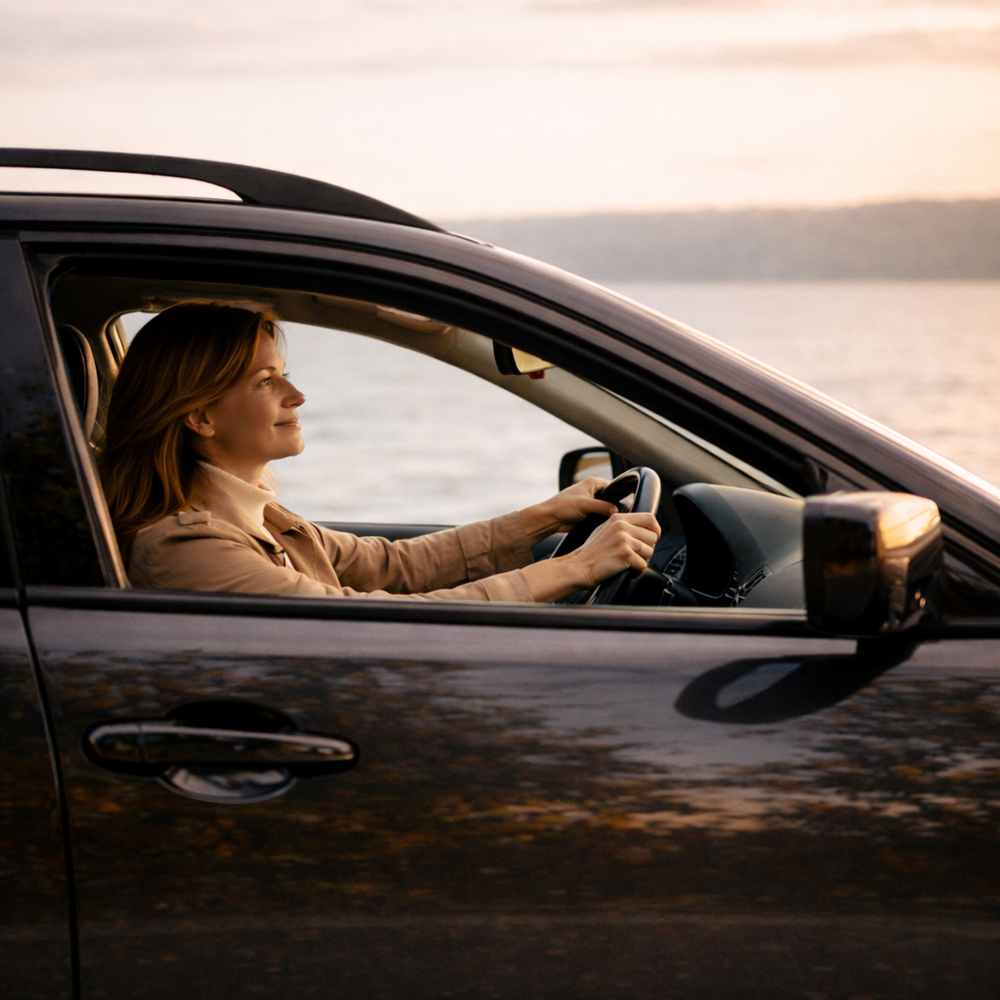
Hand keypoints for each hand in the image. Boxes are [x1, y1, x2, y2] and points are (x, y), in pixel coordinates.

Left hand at [518, 477, 617, 545]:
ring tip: (617, 521)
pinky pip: (602, 516)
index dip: (621, 495)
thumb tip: (617, 510)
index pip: (614, 486)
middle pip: (612, 498)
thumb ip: (602, 506)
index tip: (628, 505)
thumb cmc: (563, 506)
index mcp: (593, 483)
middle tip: (623, 515)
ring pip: (607, 508)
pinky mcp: (589, 513)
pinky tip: (609, 525)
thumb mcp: (585, 505)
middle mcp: (593, 491)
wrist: (551, 519)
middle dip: (616, 506)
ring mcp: (592, 502)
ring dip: (610, 514)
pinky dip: (605, 520)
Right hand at [520, 510, 660, 601]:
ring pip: (650, 551)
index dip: (655, 530)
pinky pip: (643, 565)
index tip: (651, 540)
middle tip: (635, 557)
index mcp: (618, 518)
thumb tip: (642, 528)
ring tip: (629, 565)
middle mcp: (622, 526)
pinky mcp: (625, 554)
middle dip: (647, 550)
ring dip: (642, 562)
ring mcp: (623, 539)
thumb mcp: (605, 530)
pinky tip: (627, 572)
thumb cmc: (590, 553)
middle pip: (653, 537)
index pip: (650, 517)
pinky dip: (637, 572)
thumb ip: (622, 526)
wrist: (578, 567)